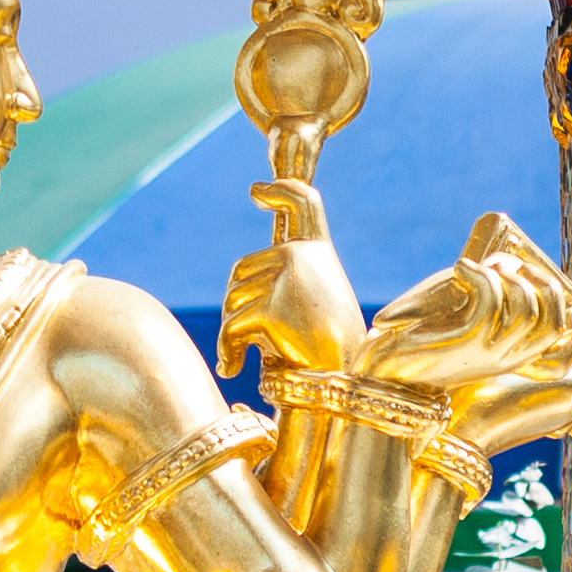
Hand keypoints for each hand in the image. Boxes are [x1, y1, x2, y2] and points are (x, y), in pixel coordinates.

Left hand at [219, 180, 365, 385]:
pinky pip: (231, 326)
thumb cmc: (332, 353)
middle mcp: (302, 256)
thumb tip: (236, 292)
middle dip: (236, 306)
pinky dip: (227, 350)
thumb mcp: (317, 305)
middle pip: (242, 271)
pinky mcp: (270, 306)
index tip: (257, 190)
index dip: (281, 191)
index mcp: (319, 253)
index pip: (303, 204)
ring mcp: (286, 277)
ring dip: (231, 332)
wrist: (344, 381)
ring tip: (242, 355)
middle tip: (242, 340)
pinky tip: (233, 369)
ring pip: (232, 299)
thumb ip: (286, 285)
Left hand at [357, 225, 571, 448]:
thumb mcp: (464, 314)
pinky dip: (480, 275)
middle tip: (508, 263)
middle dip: (539, 281)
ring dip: (506, 275)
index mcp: (513, 356)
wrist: (382, 369)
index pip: (562, 340)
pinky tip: (460, 269)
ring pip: (527, 307)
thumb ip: (491, 294)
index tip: (562, 291)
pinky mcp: (464, 341)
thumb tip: (507, 255)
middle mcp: (507, 358)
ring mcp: (488, 352)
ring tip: (480, 267)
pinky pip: (491, 300)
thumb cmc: (422, 335)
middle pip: (553, 320)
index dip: (568, 311)